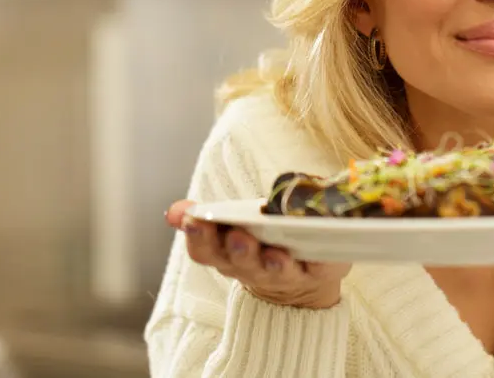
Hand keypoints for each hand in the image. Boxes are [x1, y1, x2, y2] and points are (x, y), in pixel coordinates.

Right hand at [165, 200, 351, 309]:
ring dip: (274, 262)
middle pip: (239, 262)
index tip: (194, 220)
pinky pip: (318, 267)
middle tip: (238, 235)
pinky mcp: (318, 272)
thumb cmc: (260, 244)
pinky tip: (318, 248)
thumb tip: (175, 210)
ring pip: (275, 270)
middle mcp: (252, 269)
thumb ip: (203, 218)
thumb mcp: (228, 230)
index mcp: (227, 254)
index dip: (198, 237)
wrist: (301, 282)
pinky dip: (319, 260)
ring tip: (276, 252)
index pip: (205, 250)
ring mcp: (285, 274)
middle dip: (238, 249)